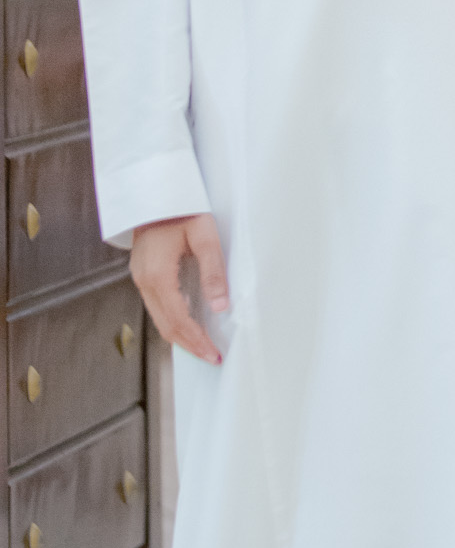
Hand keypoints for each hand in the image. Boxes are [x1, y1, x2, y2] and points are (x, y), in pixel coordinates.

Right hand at [130, 213, 228, 365]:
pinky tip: (188, 325)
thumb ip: (213, 272)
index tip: (214, 354)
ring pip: (159, 318)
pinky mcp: (143, 274)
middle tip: (211, 357)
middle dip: (189, 345)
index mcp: (158, 275)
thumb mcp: (205, 236)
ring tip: (202, 346)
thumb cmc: (182, 208)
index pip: (179, 319)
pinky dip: (172, 320)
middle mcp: (144, 281)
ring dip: (180, 335)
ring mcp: (140, 278)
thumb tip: (222, 306)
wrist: (155, 190)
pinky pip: (156, 306)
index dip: (197, 340)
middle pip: (166, 325)